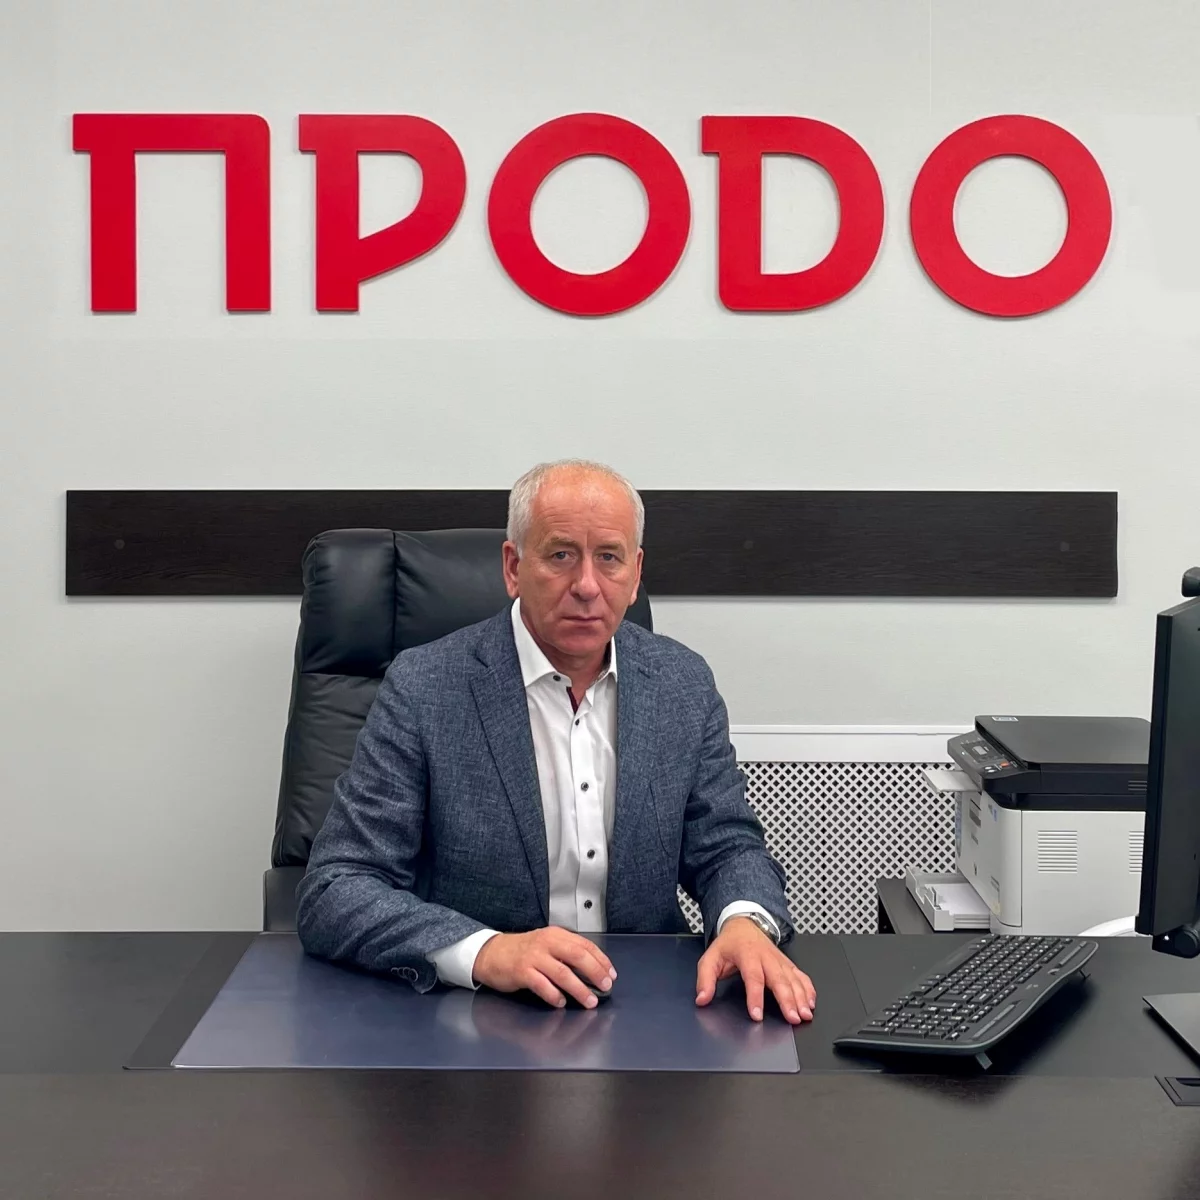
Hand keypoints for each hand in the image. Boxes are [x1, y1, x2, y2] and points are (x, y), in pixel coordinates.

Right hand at [472, 927, 616, 1008]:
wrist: (492, 953)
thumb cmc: (522, 951)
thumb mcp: (546, 945)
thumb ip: (565, 954)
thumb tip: (592, 972)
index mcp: (556, 935)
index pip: (585, 945)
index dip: (601, 960)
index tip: (611, 974)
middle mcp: (546, 943)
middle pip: (577, 956)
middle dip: (595, 972)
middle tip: (605, 986)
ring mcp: (534, 957)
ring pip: (562, 973)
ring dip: (579, 989)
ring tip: (589, 1001)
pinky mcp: (522, 971)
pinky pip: (542, 985)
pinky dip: (554, 995)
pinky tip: (561, 1003)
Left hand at [695, 916, 815, 1024]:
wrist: (745, 925)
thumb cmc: (729, 944)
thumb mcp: (711, 958)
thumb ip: (705, 979)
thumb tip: (702, 999)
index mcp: (747, 955)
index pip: (753, 977)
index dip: (755, 997)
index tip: (757, 1015)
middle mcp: (767, 957)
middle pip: (779, 980)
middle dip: (787, 1000)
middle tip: (792, 1018)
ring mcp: (779, 960)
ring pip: (793, 979)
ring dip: (801, 998)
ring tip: (805, 1015)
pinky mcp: (788, 964)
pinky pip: (801, 976)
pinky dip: (808, 989)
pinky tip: (811, 1003)